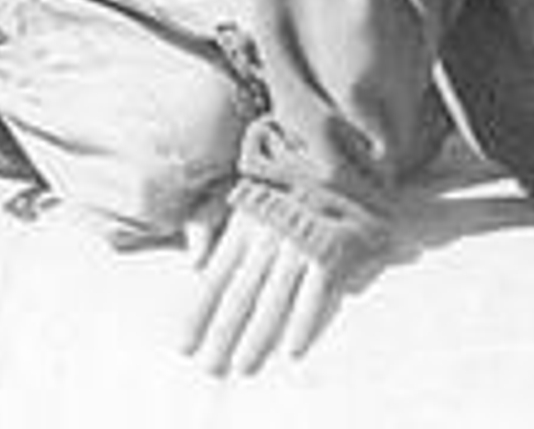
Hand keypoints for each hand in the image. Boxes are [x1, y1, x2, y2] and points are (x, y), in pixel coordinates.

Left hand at [180, 199, 339, 375]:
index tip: (185, 348)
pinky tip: (292, 351)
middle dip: (223, 337)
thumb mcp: (251, 195)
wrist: (348, 165)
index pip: (216, 276)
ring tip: (244, 368)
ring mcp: (301, 242)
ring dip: (258, 340)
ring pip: (275, 301)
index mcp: (246, 220)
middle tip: (211, 369)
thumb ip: (212, 222)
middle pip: (241, 296)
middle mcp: (270, 232)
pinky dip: (305, 325)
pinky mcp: (334, 249)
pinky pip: (316, 295)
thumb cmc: (293, 188)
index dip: (198, 314)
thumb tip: (193, 262)